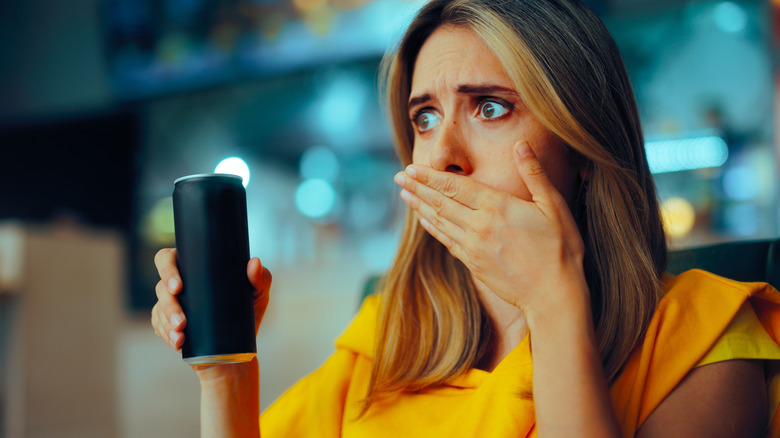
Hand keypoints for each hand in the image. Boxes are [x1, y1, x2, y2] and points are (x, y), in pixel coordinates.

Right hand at [150, 248, 271, 361]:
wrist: (240, 347)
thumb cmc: (248, 311)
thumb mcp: (257, 294)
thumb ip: (260, 277)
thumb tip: (255, 263)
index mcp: (194, 267)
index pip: (168, 258)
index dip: (167, 268)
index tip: (179, 285)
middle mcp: (178, 283)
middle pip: (161, 286)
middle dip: (168, 303)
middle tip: (182, 319)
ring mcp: (170, 304)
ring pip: (159, 309)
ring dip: (168, 322)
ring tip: (181, 333)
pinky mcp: (167, 324)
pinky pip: (159, 327)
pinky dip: (167, 335)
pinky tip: (177, 342)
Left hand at [393, 141, 588, 316]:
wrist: (554, 296)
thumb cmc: (561, 249)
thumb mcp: (554, 206)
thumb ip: (534, 173)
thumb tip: (521, 144)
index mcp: (497, 207)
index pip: (455, 185)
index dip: (430, 176)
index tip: (412, 168)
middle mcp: (479, 226)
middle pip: (440, 202)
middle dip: (418, 188)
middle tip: (399, 177)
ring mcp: (473, 247)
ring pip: (439, 222)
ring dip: (420, 207)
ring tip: (404, 194)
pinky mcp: (473, 264)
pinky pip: (447, 241)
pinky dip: (433, 228)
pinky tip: (424, 221)